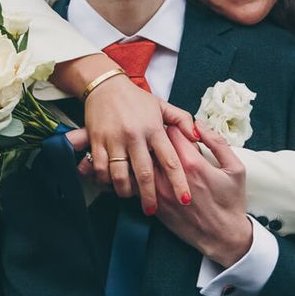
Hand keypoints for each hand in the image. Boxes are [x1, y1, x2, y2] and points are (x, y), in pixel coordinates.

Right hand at [83, 75, 195, 214]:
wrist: (105, 85)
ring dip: (126, 191)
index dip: (179, 181)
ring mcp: (115, 139)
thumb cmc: (136, 99)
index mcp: (154, 128)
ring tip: (131, 197)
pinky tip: (111, 184)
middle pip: (145, 173)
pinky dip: (105, 180)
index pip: (170, 159)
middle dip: (150, 196)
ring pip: (120, 175)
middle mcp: (135, 135)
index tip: (185, 199)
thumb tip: (197, 136)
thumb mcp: (162, 105)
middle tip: (153, 210)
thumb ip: (182, 120)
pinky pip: (100, 168)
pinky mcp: (97, 141)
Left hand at [152, 121, 252, 267]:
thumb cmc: (231, 202)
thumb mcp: (235, 168)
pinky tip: (153, 173)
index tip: (180, 130)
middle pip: (154, 144)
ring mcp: (161, 193)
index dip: (176, 126)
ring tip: (159, 155)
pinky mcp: (155, 205)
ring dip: (150, 155)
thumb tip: (199, 123)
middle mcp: (172, 178)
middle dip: (159, 138)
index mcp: (193, 164)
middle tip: (167, 140)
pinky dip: (144, 174)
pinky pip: (141, 183)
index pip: (172, 131)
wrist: (223, 238)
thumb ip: (217, 142)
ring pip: (144, 162)